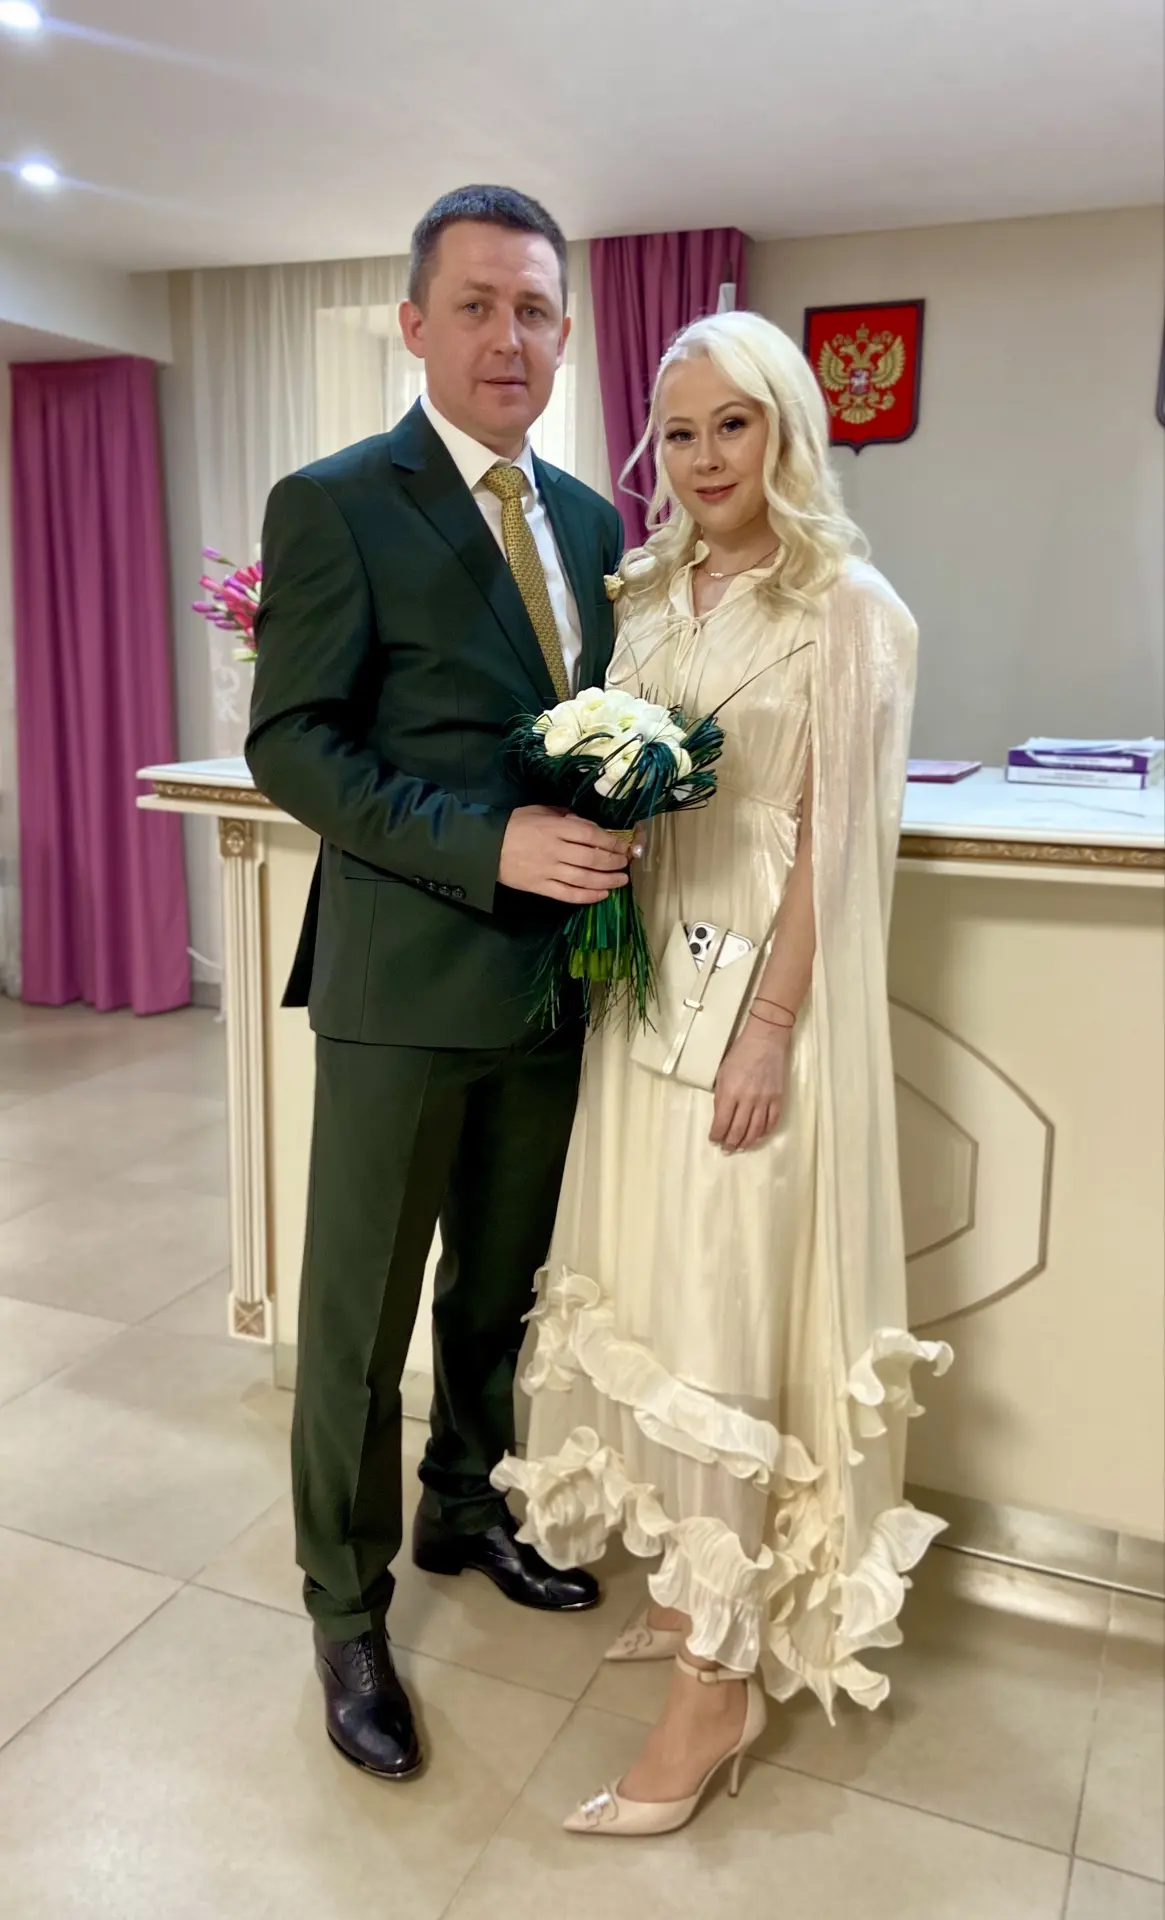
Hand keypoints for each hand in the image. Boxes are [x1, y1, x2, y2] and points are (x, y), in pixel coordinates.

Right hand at [499, 807, 632, 904]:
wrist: (484, 848)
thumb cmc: (514, 825)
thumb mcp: (539, 811)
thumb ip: (565, 816)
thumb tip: (588, 825)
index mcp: (555, 828)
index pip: (591, 835)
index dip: (611, 842)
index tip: (623, 845)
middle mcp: (555, 850)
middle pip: (592, 858)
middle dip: (613, 862)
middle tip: (625, 863)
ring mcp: (548, 871)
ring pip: (584, 879)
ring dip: (607, 881)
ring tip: (621, 881)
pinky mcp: (541, 887)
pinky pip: (568, 895)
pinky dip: (587, 896)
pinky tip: (602, 895)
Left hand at [709, 1018, 791, 1152]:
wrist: (766, 1039)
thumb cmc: (740, 1053)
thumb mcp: (722, 1073)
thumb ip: (721, 1096)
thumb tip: (721, 1116)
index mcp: (730, 1092)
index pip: (722, 1122)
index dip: (717, 1135)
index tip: (714, 1140)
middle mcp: (748, 1099)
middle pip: (738, 1130)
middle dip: (730, 1143)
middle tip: (726, 1149)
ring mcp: (765, 1100)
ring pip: (756, 1130)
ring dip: (747, 1142)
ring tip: (741, 1147)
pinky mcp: (778, 1098)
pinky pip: (772, 1121)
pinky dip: (764, 1132)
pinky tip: (758, 1136)